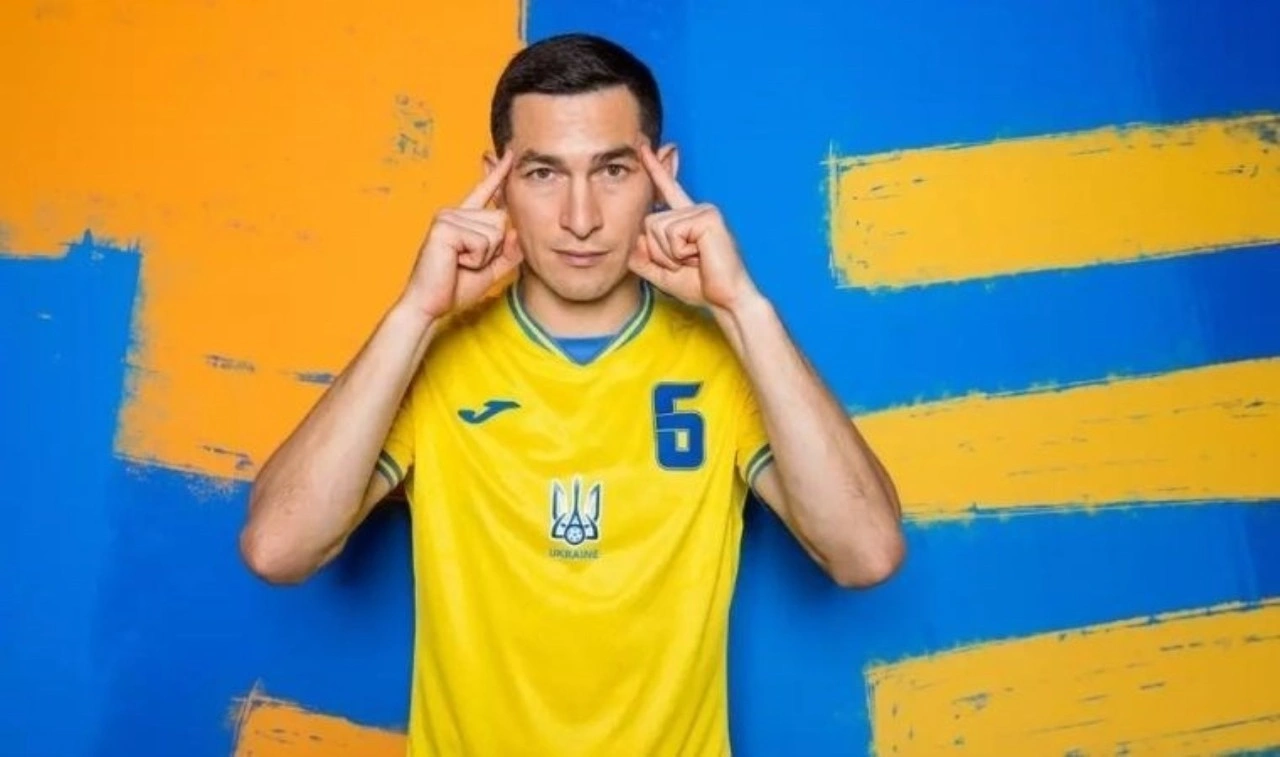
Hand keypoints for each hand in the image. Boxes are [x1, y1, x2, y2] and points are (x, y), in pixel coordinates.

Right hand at [402, 150, 521, 319]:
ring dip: (483, 256)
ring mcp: (447, 217)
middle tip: (466, 263)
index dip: (498, 173)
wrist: (430, 305)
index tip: (508, 153)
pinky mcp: (444, 227)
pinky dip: (475, 259)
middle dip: (493, 249)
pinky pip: (482, 241)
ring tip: (459, 263)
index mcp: (463, 220)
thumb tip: (518, 231)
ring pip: (494, 231)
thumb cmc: (455, 287)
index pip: (485, 192)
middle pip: (501, 220)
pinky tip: (455, 262)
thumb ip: (507, 252)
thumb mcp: (490, 269)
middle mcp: (454, 213)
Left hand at [628, 142, 757, 312]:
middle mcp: (696, 209)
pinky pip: (671, 232)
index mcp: (687, 219)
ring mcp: (703, 210)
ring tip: (694, 260)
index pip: (667, 190)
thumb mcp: (661, 272)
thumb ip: (642, 256)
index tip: (644, 147)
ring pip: (656, 228)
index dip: (655, 168)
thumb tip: (631, 238)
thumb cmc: (700, 286)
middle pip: (648, 222)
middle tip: (686, 263)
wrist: (726, 299)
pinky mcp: (707, 216)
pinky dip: (679, 252)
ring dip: (669, 254)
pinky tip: (699, 256)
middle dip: (659, 252)